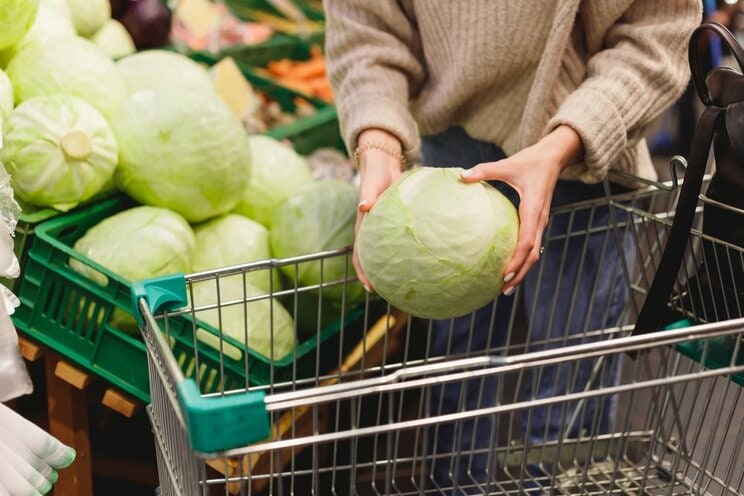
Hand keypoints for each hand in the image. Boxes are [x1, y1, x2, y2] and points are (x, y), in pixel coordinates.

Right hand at [353, 128, 404, 290]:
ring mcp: (384, 228)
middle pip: (372, 259)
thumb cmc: (376, 174)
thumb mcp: (371, 183)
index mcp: (364, 226)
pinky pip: (399, 241)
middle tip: (387, 293)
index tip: (370, 287)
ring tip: (403, 282)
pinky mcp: (395, 223)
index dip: (363, 271)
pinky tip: (420, 258)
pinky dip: (405, 251)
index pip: (360, 254)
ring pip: (385, 252)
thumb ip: (368, 193)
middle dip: (377, 276)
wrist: (383, 164)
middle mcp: (373, 230)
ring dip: (391, 267)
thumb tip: (364, 207)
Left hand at [461, 125, 582, 294]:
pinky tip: (509, 267)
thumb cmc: (531, 161)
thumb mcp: (508, 164)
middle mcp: (540, 219)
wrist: (555, 157)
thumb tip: (461, 176)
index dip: (517, 259)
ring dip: (523, 270)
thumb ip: (485, 170)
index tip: (505, 273)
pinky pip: (532, 244)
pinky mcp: (538, 221)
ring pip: (534, 253)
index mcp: (534, 209)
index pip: (527, 241)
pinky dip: (523, 259)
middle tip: (503, 290)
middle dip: (520, 273)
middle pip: (533, 254)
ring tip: (506, 287)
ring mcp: (540, 222)